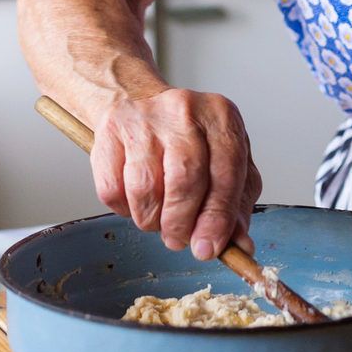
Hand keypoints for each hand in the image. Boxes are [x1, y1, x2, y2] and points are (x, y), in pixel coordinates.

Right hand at [91, 86, 262, 259]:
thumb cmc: (188, 139)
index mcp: (221, 118)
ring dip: (151, 219)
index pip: (226, 174)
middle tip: (179, 239)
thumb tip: (240, 246)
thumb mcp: (225, 163)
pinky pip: (112, 188)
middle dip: (181, 223)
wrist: (139, 103)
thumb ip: (236, 205)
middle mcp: (184, 112)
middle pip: (184, 180)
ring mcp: (144, 119)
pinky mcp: (110, 130)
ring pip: (145, 187)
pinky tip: (136, 201)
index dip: (217, 219)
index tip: (208, 248)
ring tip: (158, 218)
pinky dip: (124, 208)